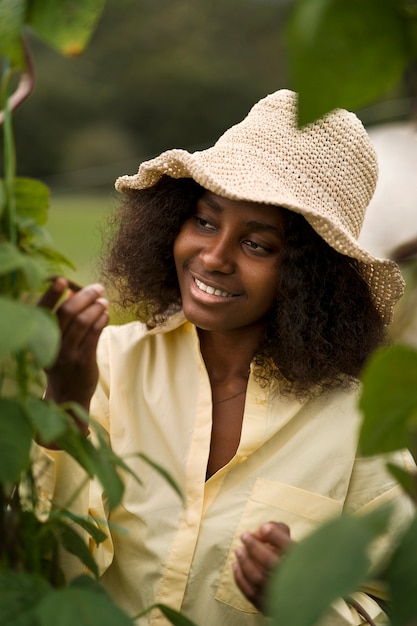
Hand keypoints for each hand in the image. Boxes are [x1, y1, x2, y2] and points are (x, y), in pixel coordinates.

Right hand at [39, 277, 108, 412]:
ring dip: (96, 307)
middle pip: (66, 312)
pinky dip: (101, 320)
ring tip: (104, 302)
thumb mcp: (54, 342)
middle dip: (84, 296)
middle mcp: (50, 344)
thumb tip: (74, 293)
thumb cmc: (62, 362)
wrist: (67, 396)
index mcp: (39, 336)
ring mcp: (66, 354)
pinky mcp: (83, 361)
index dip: (51, 294)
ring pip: (82, 322)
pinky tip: (106, 315)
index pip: (42, 310)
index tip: (63, 280)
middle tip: (98, 288)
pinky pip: (94, 335)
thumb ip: (62, 321)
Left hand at [232, 521, 291, 612]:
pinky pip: (251, 593)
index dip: (276, 535)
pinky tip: (235, 565)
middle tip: (244, 535)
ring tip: (238, 549)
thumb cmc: (290, 557)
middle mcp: (294, 581)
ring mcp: (280, 596)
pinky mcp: (268, 606)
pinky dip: (240, 578)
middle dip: (254, 547)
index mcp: (304, 563)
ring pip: (258, 579)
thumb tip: (262, 529)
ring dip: (245, 561)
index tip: (263, 527)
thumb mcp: (291, 541)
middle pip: (271, 562)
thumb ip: (279, 530)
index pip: (291, 548)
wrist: (296, 589)